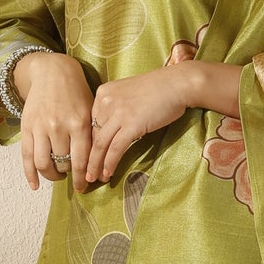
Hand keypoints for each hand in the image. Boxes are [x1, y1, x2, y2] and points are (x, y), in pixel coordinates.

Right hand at [13, 52, 97, 192]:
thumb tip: (96, 164)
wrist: (52, 72)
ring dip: (52, 176)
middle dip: (69, 175)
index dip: (84, 178)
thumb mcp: (90, 111)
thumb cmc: (76, 93)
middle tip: (74, 178)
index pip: (82, 161)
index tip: (86, 186)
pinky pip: (26, 157)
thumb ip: (92, 135)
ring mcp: (41, 128)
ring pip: (44, 164)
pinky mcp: (27, 127)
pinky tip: (35, 185)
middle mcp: (59, 127)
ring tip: (58, 176)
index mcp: (79, 124)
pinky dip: (30, 174)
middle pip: (63, 164)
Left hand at [85, 65, 190, 185]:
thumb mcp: (129, 94)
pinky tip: (108, 173)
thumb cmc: (159, 89)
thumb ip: (118, 108)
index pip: (91, 123)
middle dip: (88, 156)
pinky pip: (116, 148)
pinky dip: (110, 162)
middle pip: (92, 134)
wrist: (177, 84)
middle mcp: (106, 102)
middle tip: (86, 173)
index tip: (90, 155)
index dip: (89, 142)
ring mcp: (118, 113)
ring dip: (96, 164)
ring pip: (100, 144)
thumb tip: (115, 129)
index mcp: (104, 93)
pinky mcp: (131, 124)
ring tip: (94, 178)